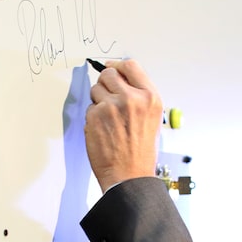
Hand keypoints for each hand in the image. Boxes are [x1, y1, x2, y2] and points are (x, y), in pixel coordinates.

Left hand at [85, 59, 162, 192]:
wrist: (130, 176)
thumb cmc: (141, 153)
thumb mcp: (152, 119)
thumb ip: (139, 97)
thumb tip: (122, 80)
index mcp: (150, 97)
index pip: (130, 66)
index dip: (118, 65)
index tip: (112, 67)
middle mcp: (132, 98)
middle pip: (109, 74)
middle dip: (106, 84)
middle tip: (110, 100)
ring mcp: (111, 106)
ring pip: (96, 89)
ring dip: (99, 101)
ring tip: (110, 120)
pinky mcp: (95, 116)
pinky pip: (89, 107)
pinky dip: (93, 117)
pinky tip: (104, 131)